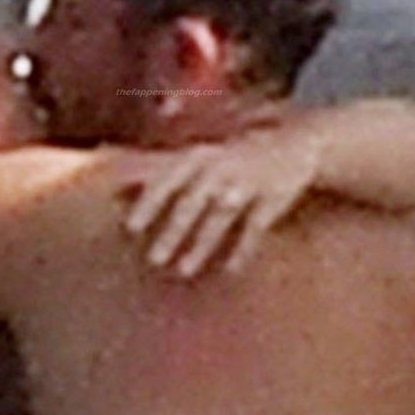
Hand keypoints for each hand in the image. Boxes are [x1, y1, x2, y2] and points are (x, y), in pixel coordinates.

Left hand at [121, 125, 321, 280]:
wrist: (296, 142)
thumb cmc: (234, 155)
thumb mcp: (201, 154)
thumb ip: (164, 169)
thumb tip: (117, 182)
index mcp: (201, 154)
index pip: (168, 178)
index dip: (148, 203)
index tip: (130, 227)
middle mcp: (223, 166)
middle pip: (192, 202)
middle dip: (172, 232)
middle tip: (154, 259)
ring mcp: (249, 182)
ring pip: (220, 217)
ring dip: (201, 246)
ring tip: (183, 271)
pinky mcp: (274, 198)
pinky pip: (255, 228)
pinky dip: (244, 250)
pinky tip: (231, 270)